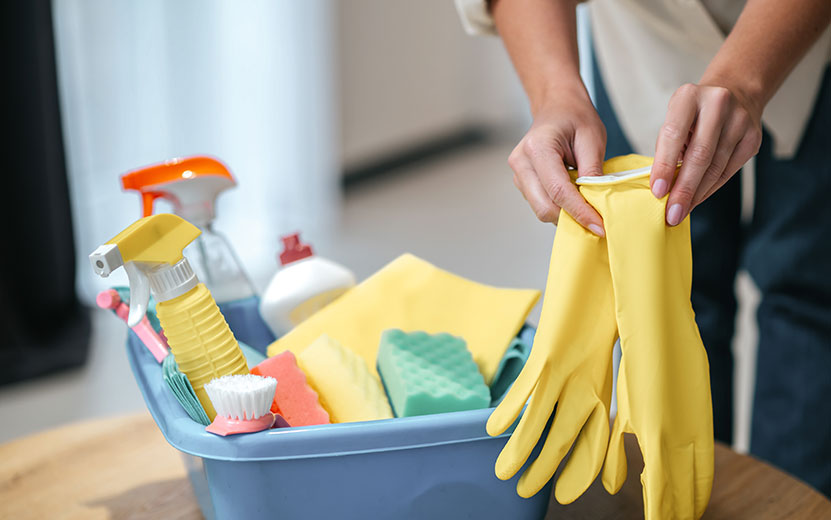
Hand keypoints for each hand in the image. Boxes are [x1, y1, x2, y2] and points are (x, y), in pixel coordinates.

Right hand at [508, 88, 607, 235]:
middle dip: (571, 218)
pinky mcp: (521, 181)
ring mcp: (517, 173)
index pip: (558, 190)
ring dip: (564, 213)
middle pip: (544, 206)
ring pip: (541, 209)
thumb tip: (596, 204)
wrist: (556, 106)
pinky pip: (539, 203)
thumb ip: (593, 171)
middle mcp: (521, 162)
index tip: (600, 227)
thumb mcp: (592, 139)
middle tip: (597, 220)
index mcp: (538, 148)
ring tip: (585, 204)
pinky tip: (573, 197)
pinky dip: (558, 207)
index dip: (579, 212)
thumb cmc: (575, 117)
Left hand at [650, 83, 762, 225]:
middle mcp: (717, 104)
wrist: (734, 93)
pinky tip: (697, 199)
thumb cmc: (694, 113)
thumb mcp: (674, 118)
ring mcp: (739, 121)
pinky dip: (710, 188)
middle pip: (700, 155)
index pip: (673, 134)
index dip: (664, 166)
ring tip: (681, 211)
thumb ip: (667, 147)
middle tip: (672, 213)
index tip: (657, 192)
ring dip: (697, 194)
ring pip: (716, 167)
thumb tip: (663, 187)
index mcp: (689, 97)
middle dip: (684, 189)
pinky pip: (728, 171)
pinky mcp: (753, 138)